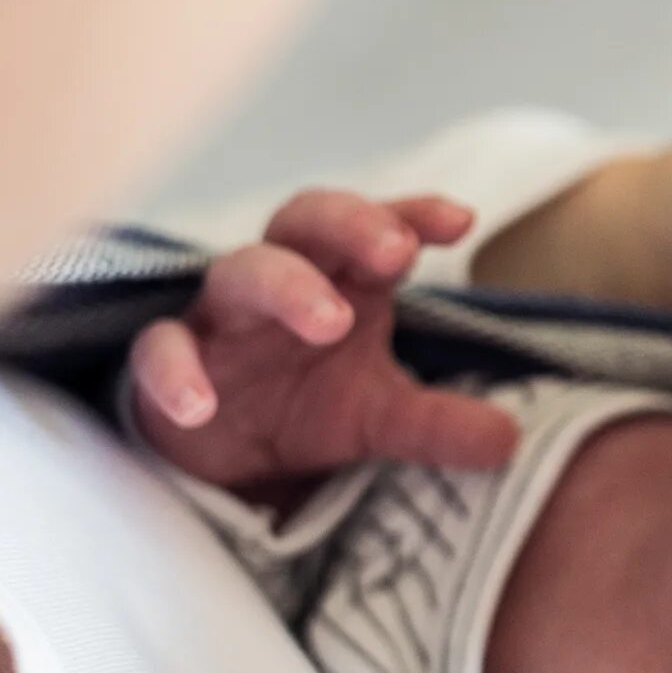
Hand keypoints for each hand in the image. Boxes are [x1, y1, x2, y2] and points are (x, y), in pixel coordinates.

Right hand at [129, 189, 520, 491]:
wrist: (220, 459)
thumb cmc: (304, 405)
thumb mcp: (381, 419)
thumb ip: (440, 425)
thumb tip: (511, 441)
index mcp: (340, 280)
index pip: (377, 228)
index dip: (413, 213)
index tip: (460, 221)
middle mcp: (280, 282)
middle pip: (305, 221)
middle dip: (350, 225)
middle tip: (397, 252)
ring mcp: (221, 318)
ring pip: (241, 272)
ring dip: (286, 285)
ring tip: (332, 320)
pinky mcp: (165, 363)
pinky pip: (160, 348)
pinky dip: (175, 371)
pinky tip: (200, 405)